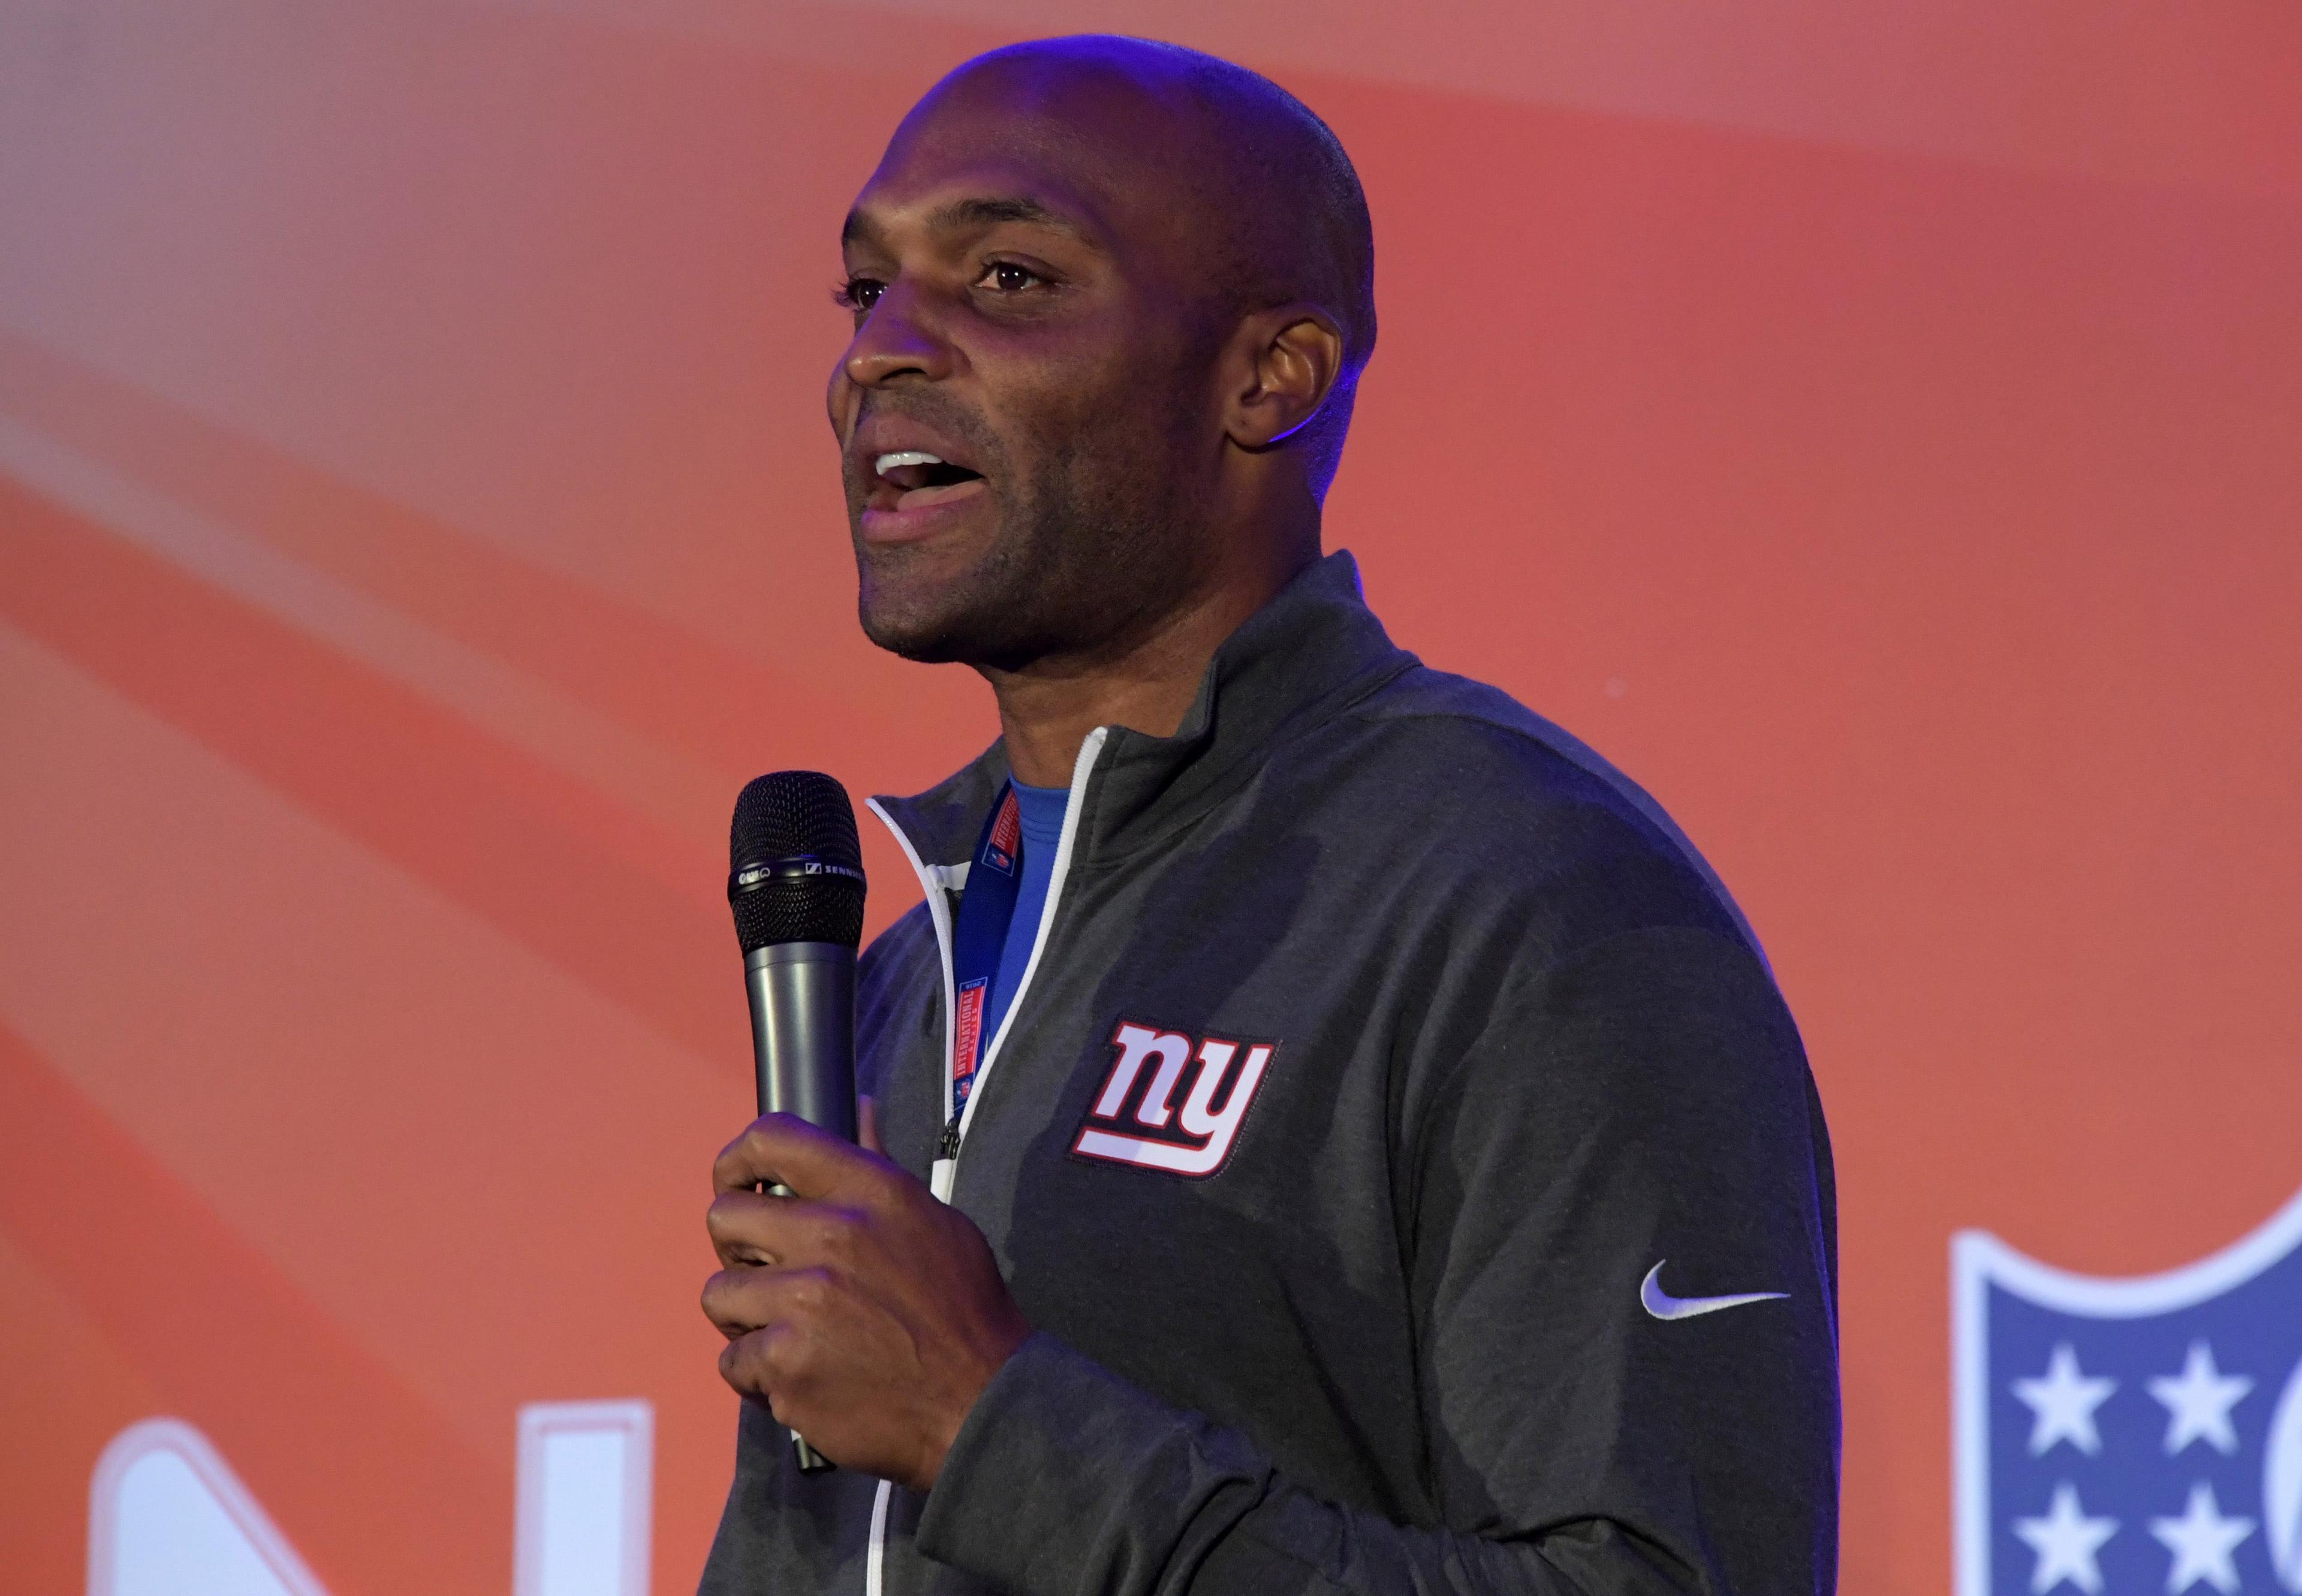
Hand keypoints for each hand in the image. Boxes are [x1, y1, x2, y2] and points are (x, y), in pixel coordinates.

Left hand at [700, 1112, 1031, 1487]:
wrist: (982, 1404)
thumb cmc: (963, 1310)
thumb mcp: (934, 1220)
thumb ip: (879, 1167)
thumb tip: (860, 1108)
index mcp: (870, 1193)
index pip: (772, 1139)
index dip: (738, 1160)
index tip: (736, 1181)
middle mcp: (832, 1238)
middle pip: (725, 1217)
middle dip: (736, 1246)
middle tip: (765, 1271)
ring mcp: (804, 1305)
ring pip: (719, 1294)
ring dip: (744, 1316)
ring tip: (786, 1330)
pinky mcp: (786, 1365)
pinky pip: (732, 1361)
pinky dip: (758, 1374)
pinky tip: (801, 1374)